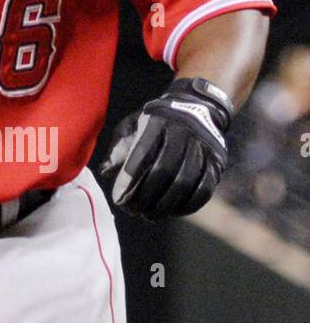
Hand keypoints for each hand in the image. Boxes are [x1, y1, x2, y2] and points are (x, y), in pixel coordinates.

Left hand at [100, 78, 233, 218]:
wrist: (197, 106)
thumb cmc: (156, 121)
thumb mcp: (133, 124)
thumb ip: (119, 147)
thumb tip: (106, 172)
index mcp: (158, 121)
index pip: (143, 153)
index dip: (130, 178)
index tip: (118, 197)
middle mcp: (183, 133)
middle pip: (164, 171)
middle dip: (146, 196)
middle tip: (132, 211)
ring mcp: (203, 148)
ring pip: (184, 183)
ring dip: (165, 205)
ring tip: (148, 216)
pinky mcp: (216, 163)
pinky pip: (203, 190)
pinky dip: (187, 205)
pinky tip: (171, 212)